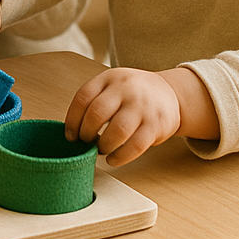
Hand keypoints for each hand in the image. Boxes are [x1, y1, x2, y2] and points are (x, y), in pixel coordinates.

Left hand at [64, 68, 181, 166]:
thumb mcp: (111, 85)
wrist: (169, 93)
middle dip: (86, 133)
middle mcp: (125, 90)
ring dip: (103, 146)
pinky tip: (113, 159)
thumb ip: (93, 101)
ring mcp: (142, 107)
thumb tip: (71, 131)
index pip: (83, 98)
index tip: (70, 135)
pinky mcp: (156, 126)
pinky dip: (120, 157)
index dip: (72, 120)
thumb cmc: (132, 93)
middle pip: (97, 113)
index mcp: (109, 78)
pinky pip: (135, 146)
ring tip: (100, 149)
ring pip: (117, 131)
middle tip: (85, 142)